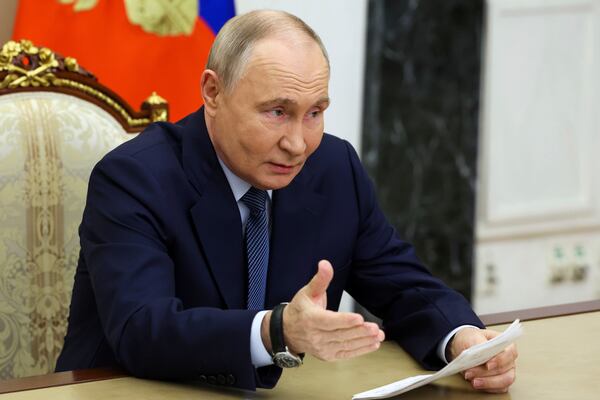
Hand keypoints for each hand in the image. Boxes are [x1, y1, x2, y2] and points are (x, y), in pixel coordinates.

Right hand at [262, 260, 384, 360]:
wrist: (288, 331)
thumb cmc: (300, 309)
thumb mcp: (308, 291)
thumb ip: (320, 279)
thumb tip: (325, 264)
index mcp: (310, 318)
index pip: (329, 321)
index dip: (344, 320)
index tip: (359, 318)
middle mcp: (315, 336)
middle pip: (340, 335)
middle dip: (359, 332)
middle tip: (374, 328)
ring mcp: (322, 348)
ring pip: (345, 345)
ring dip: (364, 341)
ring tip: (378, 335)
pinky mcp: (327, 355)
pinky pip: (346, 354)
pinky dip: (361, 350)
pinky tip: (373, 344)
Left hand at [449, 327, 517, 392]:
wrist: (464, 346)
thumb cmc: (471, 340)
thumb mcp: (472, 337)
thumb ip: (478, 344)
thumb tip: (482, 353)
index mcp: (505, 345)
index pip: (510, 352)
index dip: (500, 360)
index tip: (487, 365)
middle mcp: (509, 359)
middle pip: (505, 369)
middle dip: (486, 373)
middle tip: (471, 373)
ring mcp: (507, 371)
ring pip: (504, 381)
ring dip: (488, 382)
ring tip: (474, 381)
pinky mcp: (501, 382)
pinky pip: (499, 389)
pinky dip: (487, 387)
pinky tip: (476, 384)